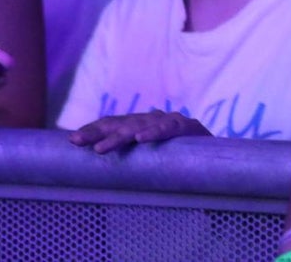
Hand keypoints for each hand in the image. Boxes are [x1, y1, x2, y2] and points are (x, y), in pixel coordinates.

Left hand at [69, 110, 211, 153]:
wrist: (218, 158)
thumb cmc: (179, 160)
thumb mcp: (150, 160)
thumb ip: (131, 159)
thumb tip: (93, 171)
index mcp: (142, 125)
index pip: (113, 123)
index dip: (94, 129)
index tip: (72, 141)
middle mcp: (153, 119)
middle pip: (121, 122)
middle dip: (98, 132)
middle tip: (78, 142)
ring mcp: (171, 121)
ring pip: (140, 125)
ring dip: (119, 137)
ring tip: (100, 149)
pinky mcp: (189, 127)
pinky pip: (169, 128)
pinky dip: (155, 133)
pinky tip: (141, 139)